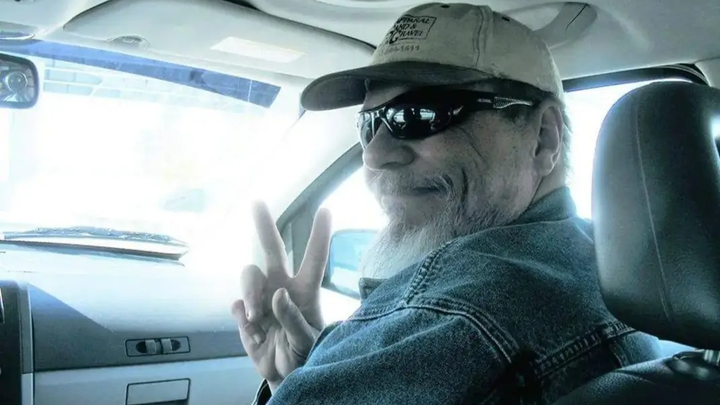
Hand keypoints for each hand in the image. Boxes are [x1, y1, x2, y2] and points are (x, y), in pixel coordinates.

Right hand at [231, 202, 330, 391]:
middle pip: (272, 250)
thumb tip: (278, 295)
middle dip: (264, 226)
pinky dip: (242, 319)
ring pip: (249, 275)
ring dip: (249, 292)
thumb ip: (294, 319)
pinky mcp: (244, 314)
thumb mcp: (306, 342)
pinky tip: (254, 334)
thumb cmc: (304, 355)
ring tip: (254, 316)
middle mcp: (282, 287)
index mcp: (305, 290)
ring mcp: (261, 298)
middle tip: (257, 203)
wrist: (285, 376)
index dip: (320, 235)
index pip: (315, 259)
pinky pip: (236, 306)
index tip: (326, 210)